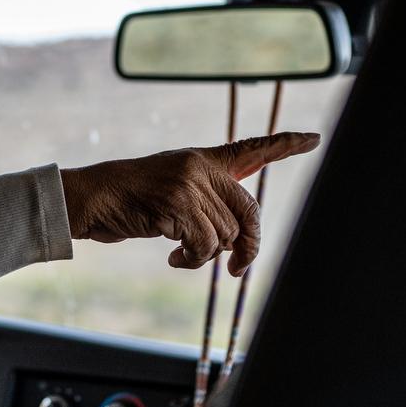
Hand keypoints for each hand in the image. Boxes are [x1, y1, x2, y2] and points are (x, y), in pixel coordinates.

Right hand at [59, 133, 320, 275]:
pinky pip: (204, 246)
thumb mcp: (171, 189)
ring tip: (180, 253)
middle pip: (247, 212)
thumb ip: (205, 200)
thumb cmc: (130, 200)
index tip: (314, 138)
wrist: (91, 197)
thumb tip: (236, 242)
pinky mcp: (178, 205)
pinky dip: (191, 260)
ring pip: (225, 235)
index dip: (285, 144)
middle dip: (247, 246)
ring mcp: (190, 184)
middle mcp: (201, 167)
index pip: (251, 148)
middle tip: (235, 268)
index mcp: (203, 158)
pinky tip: (172, 258)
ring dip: (205, 256)